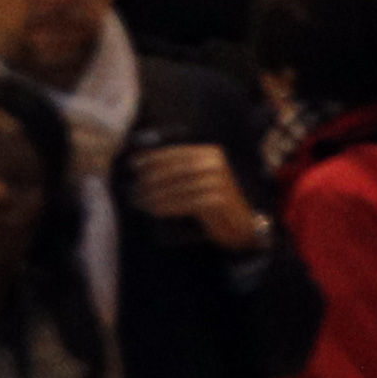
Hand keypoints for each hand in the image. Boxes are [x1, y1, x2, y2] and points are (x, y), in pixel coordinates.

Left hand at [128, 142, 266, 253]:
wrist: (243, 224)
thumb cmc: (215, 199)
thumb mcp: (199, 177)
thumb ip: (178, 168)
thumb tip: (142, 165)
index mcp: (210, 153)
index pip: (174, 153)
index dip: (151, 159)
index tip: (133, 166)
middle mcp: (215, 165)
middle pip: (173, 171)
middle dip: (149, 180)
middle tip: (133, 188)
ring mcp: (218, 182)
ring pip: (177, 188)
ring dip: (154, 196)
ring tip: (139, 201)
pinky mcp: (218, 201)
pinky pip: (185, 203)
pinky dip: (167, 207)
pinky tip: (154, 210)